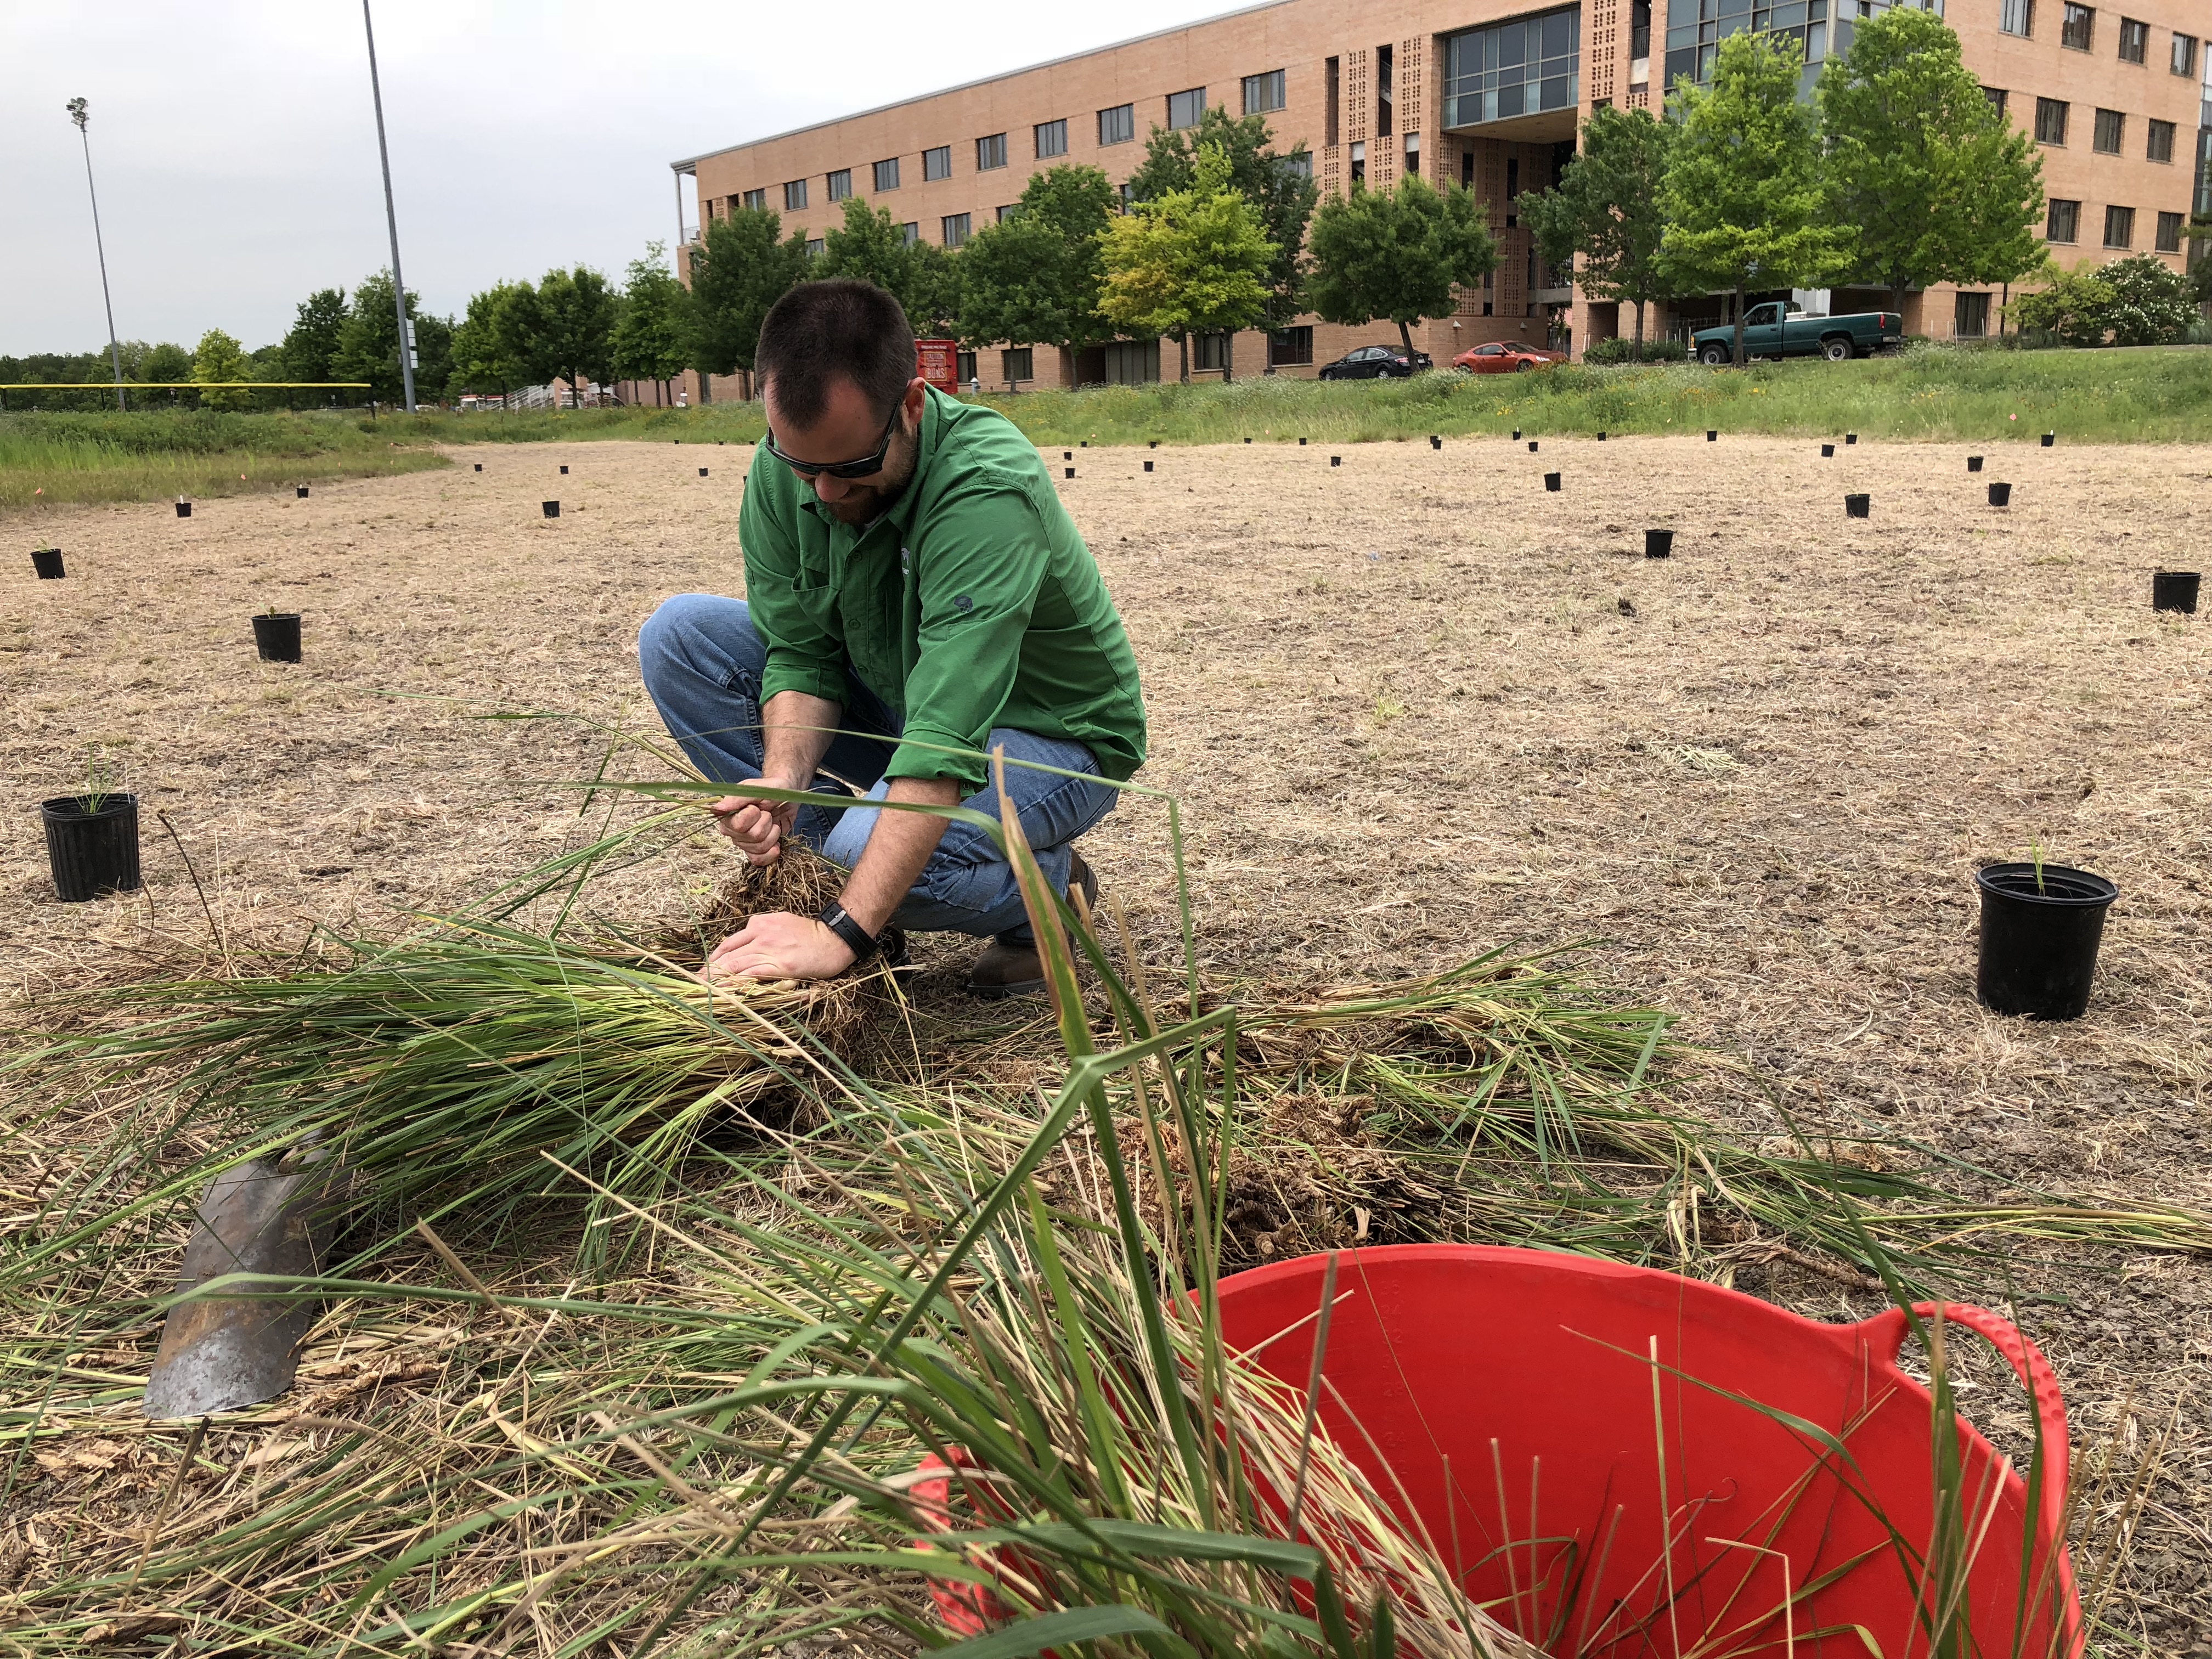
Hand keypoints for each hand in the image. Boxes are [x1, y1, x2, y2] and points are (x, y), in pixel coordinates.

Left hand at [702, 911, 855, 982]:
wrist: (835, 939)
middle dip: (707, 972)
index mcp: (759, 924)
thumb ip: (762, 932)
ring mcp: (768, 949)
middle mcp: (760, 934)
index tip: (702, 972)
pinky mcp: (778, 965)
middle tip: (693, 985)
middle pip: (726, 955)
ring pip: (733, 965)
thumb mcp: (782, 923)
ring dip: (715, 980)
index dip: (713, 960)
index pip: (728, 943)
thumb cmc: (811, 935)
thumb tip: (746, 946)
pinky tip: (724, 993)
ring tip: (702, 992)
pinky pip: (749, 975)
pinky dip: (733, 985)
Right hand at [711, 789, 798, 864]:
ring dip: (772, 834)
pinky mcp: (754, 851)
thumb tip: (717, 808)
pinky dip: (770, 853)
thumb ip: (737, 798)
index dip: (753, 815)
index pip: (739, 825)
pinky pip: (758, 860)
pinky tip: (776, 845)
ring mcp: (743, 842)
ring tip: (772, 822)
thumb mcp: (756, 788)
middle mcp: (731, 830)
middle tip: (767, 813)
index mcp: (727, 814)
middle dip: (766, 823)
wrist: (787, 796)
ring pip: (759, 848)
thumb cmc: (770, 789)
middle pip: (753, 837)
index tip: (756, 806)